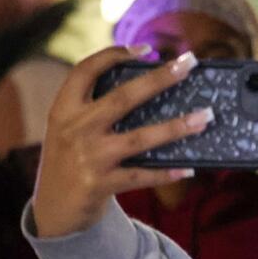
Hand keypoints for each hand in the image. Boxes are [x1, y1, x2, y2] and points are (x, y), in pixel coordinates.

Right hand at [32, 46, 211, 237]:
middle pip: (122, 97)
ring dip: (176, 127)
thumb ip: (95, 108)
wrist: (52, 210)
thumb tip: (152, 87)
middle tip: (189, 63)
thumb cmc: (70, 159)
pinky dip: (166, 172)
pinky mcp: (99, 184)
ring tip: (205, 116)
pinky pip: (142, 176)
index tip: (145, 49)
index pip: (85, 70)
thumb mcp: (69, 129)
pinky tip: (188, 168)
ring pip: (140, 138)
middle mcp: (74, 130)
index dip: (114, 54)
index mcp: (63, 109)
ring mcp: (88, 158)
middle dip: (160, 78)